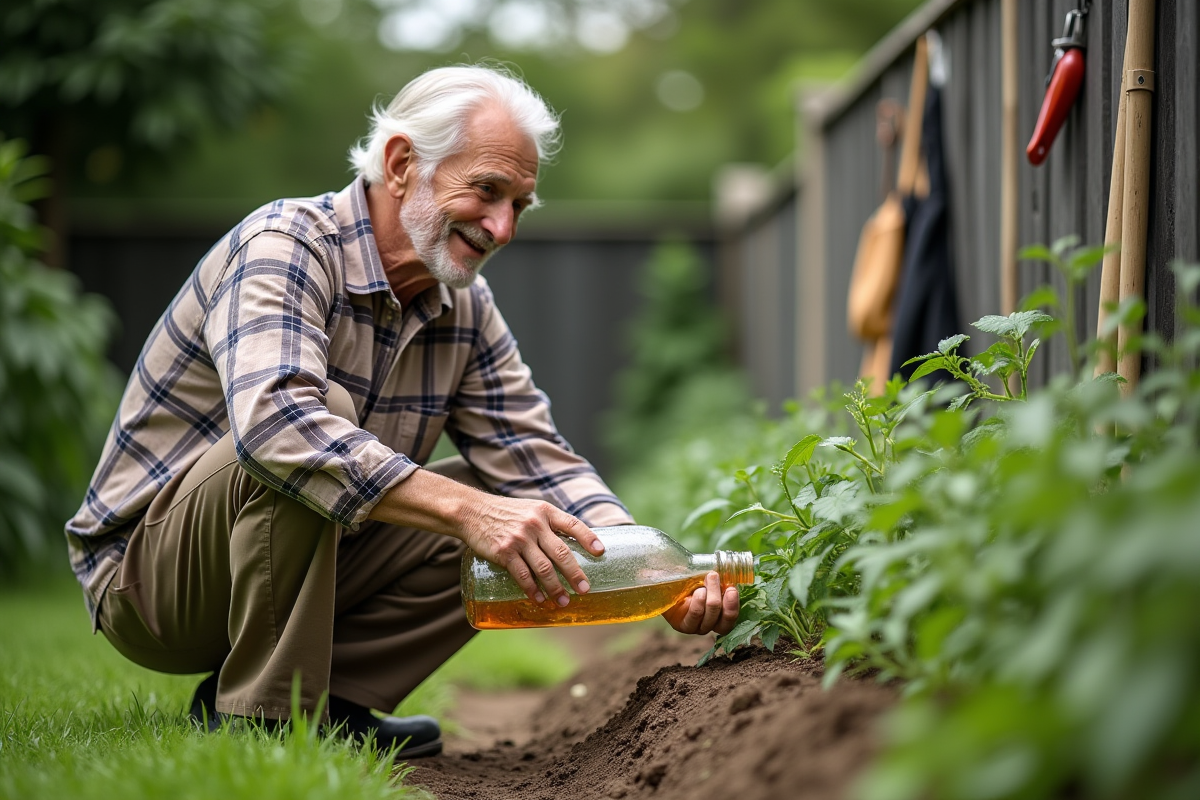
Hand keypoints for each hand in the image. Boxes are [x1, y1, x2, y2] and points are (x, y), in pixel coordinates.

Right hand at [460, 494, 603, 606]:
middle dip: (575, 573)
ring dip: (556, 588)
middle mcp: (535, 524)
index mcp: (545, 511)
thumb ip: (548, 523)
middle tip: (585, 590)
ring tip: (563, 601)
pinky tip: (540, 600)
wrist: (472, 511)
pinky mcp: (504, 552)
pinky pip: (523, 575)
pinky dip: (533, 590)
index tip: (600, 552)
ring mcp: (520, 539)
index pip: (573, 524)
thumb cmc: (505, 512)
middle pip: (561, 552)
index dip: (588, 538)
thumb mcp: (531, 509)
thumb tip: (570, 544)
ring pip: (544, 568)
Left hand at [662, 571, 739, 635]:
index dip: (733, 607)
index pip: (730, 619)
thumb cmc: (688, 577)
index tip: (732, 589)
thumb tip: (734, 567)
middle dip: (721, 597)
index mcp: (718, 615)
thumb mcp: (706, 576)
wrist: (663, 579)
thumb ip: (720, 577)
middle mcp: (708, 624)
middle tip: (715, 576)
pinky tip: (698, 592)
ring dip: (712, 597)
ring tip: (707, 579)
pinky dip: (699, 604)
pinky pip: (694, 618)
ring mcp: (694, 626)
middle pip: (722, 622)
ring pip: (709, 619)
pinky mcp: (681, 625)